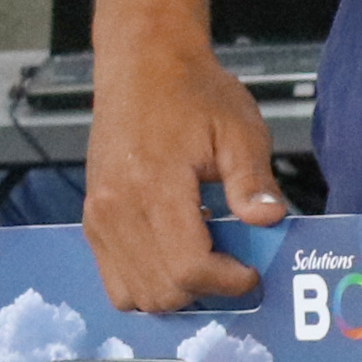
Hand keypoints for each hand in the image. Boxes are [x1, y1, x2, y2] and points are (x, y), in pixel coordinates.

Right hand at [81, 34, 289, 309]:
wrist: (143, 66)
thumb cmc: (194, 93)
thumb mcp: (240, 129)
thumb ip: (252, 180)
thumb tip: (269, 221)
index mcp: (155, 187)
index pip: (188, 268)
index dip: (227, 281)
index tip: (253, 273)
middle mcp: (116, 210)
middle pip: (160, 292)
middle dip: (205, 291)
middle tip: (236, 266)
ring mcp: (99, 218)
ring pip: (132, 295)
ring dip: (176, 292)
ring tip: (208, 259)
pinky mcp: (92, 220)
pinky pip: (114, 278)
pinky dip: (149, 281)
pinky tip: (179, 249)